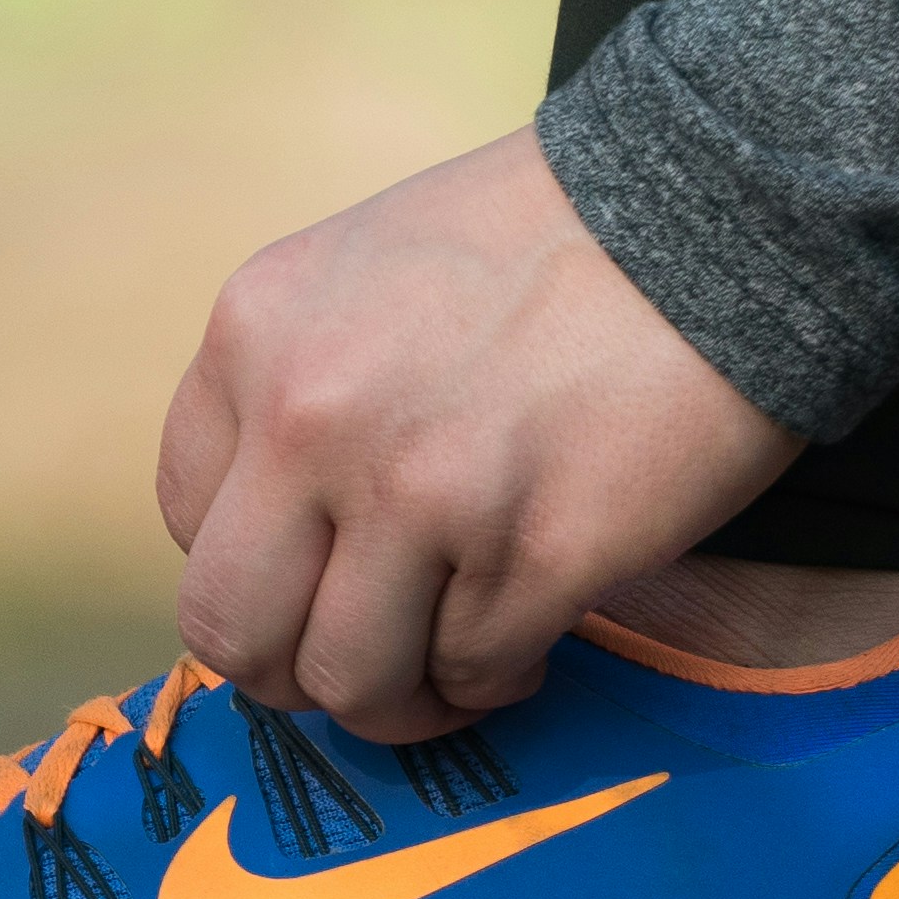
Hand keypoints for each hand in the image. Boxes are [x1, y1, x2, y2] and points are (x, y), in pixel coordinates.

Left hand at [155, 126, 799, 742]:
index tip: (316, 577)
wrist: (715, 203)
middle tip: (365, 662)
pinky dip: (498, 677)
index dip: (255, 572)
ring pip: (349, 682)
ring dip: (402, 695)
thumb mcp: (359, 270)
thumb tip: (283, 534)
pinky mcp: (538, 554)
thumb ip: (295, 387)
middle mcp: (310, 419)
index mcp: (254, 338)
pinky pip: (473, 674)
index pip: (183, 522)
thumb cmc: (546, 238)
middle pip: (234, 631)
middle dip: (293, 673)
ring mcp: (420, 493)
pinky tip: (534, 633)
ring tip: (456, 659)